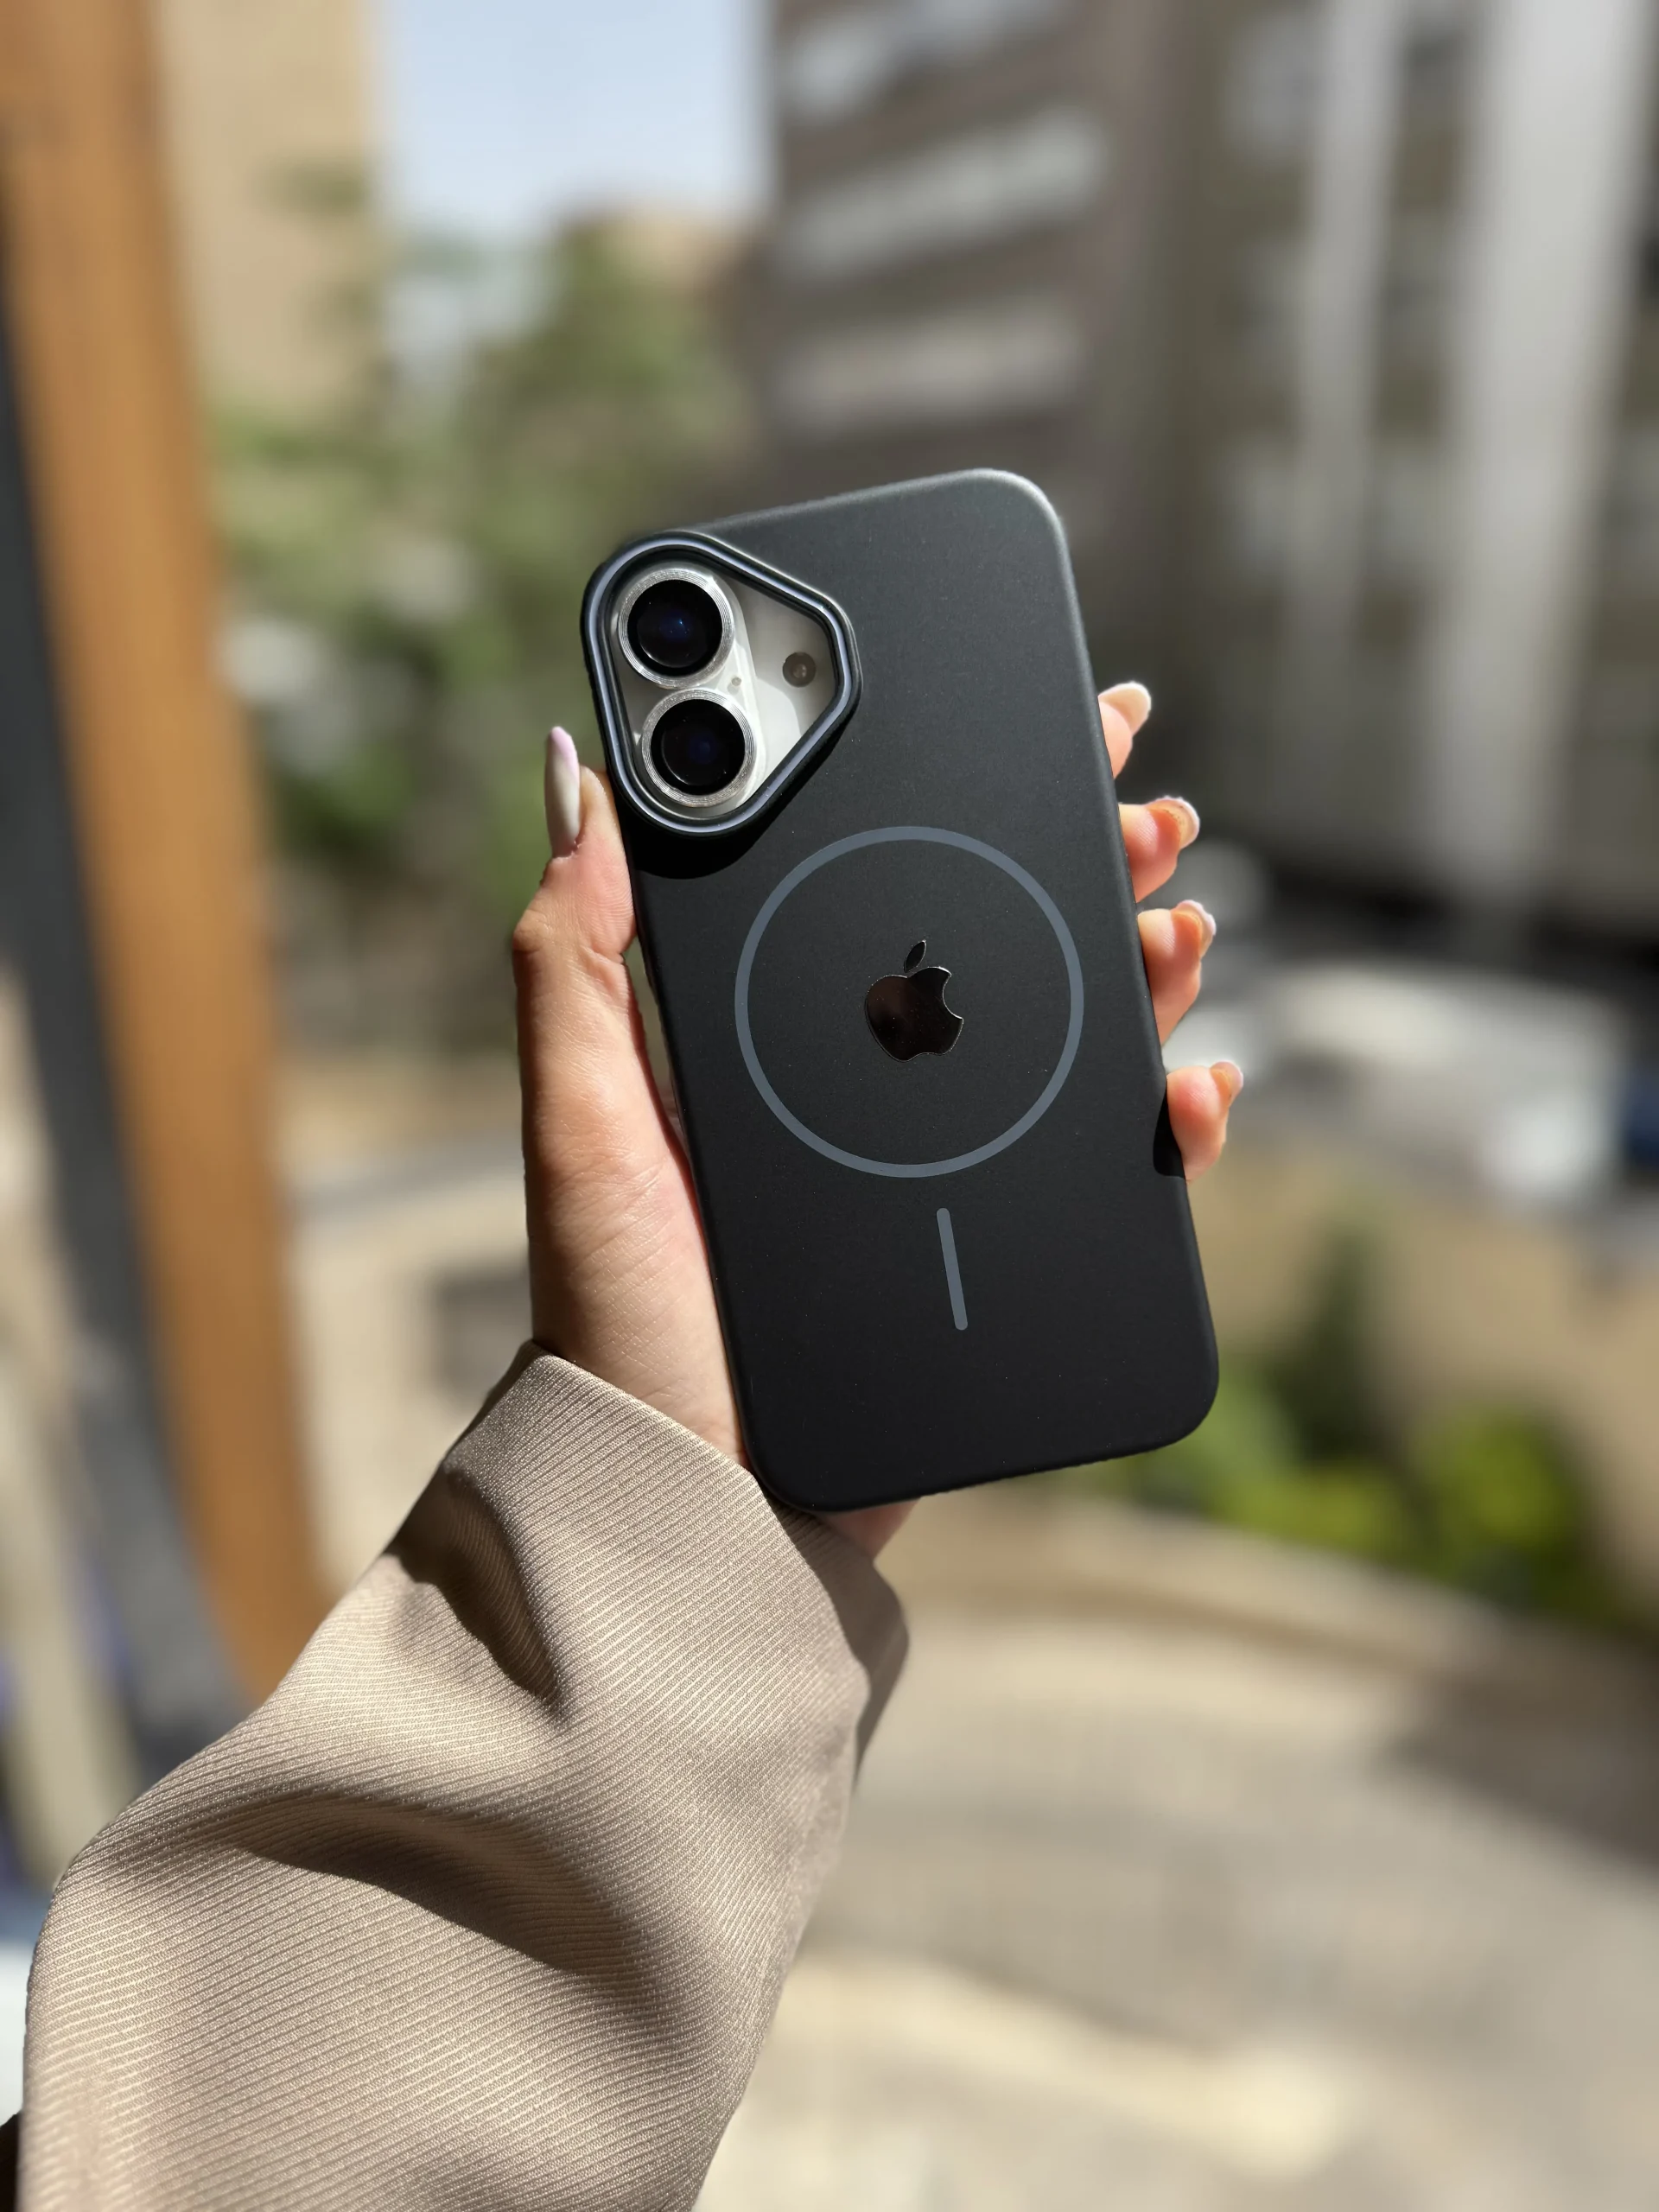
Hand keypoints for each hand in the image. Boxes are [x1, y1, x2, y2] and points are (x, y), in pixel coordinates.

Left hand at [512, 687, 1240, 1558]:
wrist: (705, 1501)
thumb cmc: (625, 1317)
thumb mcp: (585, 1121)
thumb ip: (574, 959)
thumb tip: (578, 774)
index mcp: (772, 1033)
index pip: (875, 877)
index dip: (950, 787)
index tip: (1020, 713)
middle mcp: (867, 1085)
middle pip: (995, 939)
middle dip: (1077, 853)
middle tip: (1144, 798)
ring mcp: (941, 1166)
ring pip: (1069, 1034)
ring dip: (1139, 962)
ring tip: (1173, 913)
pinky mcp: (996, 1247)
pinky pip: (1105, 1166)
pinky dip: (1165, 1117)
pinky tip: (1188, 1083)